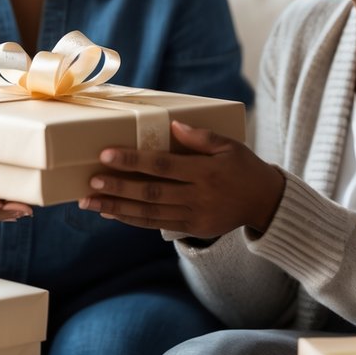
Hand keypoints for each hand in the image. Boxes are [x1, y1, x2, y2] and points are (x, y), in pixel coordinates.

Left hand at [78, 120, 284, 238]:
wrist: (265, 203)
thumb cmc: (244, 167)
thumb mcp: (229, 145)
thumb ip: (201, 136)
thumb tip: (173, 125)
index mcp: (206, 171)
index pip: (163, 165)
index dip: (133, 160)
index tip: (107, 155)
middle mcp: (198, 196)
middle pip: (151, 192)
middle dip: (118, 187)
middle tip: (92, 181)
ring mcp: (194, 215)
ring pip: (149, 214)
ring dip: (117, 207)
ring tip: (90, 202)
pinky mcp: (192, 229)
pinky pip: (156, 225)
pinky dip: (132, 219)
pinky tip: (111, 213)